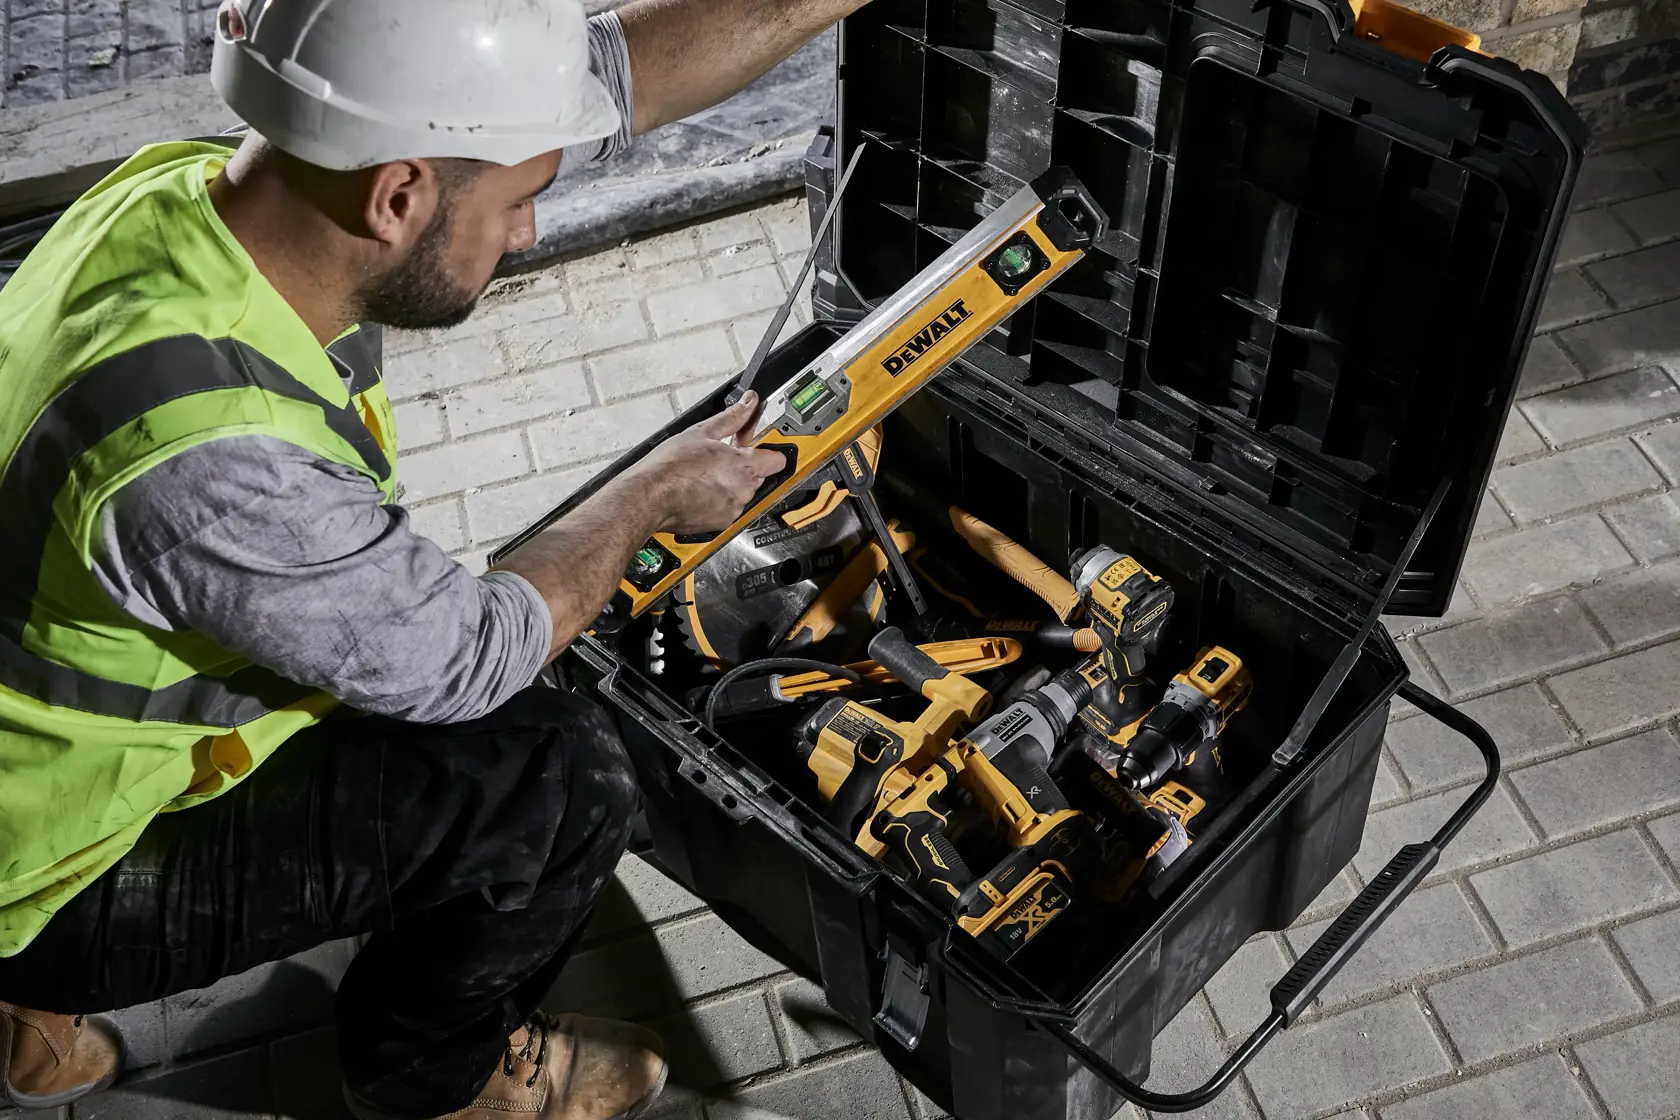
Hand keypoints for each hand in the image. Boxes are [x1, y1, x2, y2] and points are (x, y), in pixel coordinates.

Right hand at [629, 393, 786, 534]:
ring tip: (703, 474)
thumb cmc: (671, 467)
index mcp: (745, 467)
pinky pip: (727, 508)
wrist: (650, 497)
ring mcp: (733, 509)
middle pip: (757, 475)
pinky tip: (698, 489)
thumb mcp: (703, 432)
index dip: (766, 450)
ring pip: (741, 492)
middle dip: (743, 466)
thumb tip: (748, 403)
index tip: (754, 446)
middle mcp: (744, 491)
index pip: (777, 459)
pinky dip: (717, 500)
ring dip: (729, 483)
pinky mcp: (720, 523)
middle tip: (719, 456)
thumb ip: (733, 417)